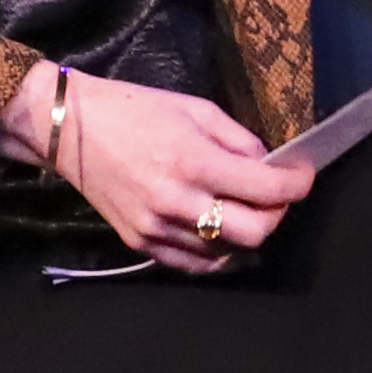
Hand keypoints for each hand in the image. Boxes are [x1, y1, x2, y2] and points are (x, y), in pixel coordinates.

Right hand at [56, 71, 299, 271]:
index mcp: (193, 162)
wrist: (69, 129)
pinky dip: (216, 251)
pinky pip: (194, 263)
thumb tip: (268, 166)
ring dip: (245, 231)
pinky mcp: (140, 243)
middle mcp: (177, 202)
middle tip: (275, 195)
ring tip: (242, 206)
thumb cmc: (134, 110)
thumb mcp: (196, 109)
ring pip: (227, 251)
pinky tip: (218, 230)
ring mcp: (157, 228)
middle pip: (255, 232)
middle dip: (276, 213)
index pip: (267, 189)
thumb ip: (238, 141)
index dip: (297, 184)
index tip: (302, 176)